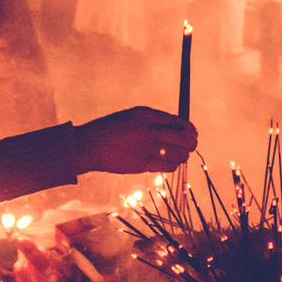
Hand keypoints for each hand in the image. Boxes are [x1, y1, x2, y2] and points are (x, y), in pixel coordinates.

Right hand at [76, 107, 197, 174]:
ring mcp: (147, 148)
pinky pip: (169, 167)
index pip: (180, 122)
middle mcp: (149, 130)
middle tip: (191, 145)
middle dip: (192, 143)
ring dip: (183, 155)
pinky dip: (173, 165)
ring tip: (180, 154)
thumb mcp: (134, 116)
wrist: (89, 145)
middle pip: (185, 139)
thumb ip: (155, 119)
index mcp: (147, 114)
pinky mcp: (143, 164)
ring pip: (181, 155)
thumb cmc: (112, 129)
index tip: (192, 132)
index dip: (190, 129)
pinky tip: (169, 162)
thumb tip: (178, 126)